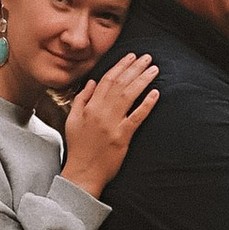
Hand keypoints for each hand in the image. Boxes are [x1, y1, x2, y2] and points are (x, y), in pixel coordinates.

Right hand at [61, 53, 157, 198]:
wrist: (83, 172)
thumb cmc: (78, 147)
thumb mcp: (73, 120)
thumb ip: (81, 99)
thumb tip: (92, 82)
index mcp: (89, 107)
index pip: (107, 80)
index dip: (120, 66)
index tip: (131, 56)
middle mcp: (101, 112)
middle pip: (120, 84)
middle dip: (135, 68)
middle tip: (147, 57)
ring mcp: (112, 124)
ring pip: (129, 96)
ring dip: (142, 80)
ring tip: (154, 69)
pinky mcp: (122, 137)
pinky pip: (136, 117)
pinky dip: (146, 104)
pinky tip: (155, 93)